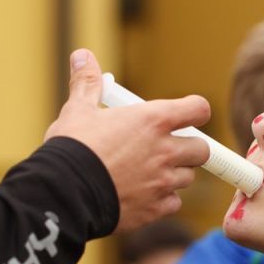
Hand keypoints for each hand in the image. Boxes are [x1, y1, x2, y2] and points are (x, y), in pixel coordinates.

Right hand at [45, 48, 209, 231]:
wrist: (62, 194)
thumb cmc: (71, 149)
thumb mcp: (78, 110)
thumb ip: (88, 83)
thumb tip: (82, 55)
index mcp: (153, 121)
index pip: (199, 109)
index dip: (195, 111)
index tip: (186, 115)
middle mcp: (165, 150)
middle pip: (202, 149)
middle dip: (189, 148)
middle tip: (165, 148)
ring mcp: (163, 181)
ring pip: (187, 177)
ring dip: (173, 175)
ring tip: (146, 173)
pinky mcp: (157, 208)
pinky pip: (173, 203)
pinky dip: (162, 200)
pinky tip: (141, 195)